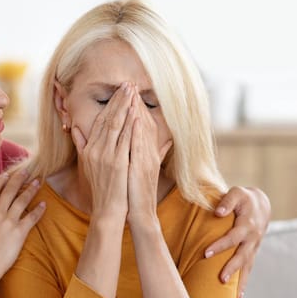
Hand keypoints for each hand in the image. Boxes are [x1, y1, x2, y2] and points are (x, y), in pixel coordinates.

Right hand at [0, 170, 45, 284]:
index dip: (1, 180)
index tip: (7, 174)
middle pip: (9, 191)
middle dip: (19, 178)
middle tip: (27, 170)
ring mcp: (8, 222)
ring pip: (21, 201)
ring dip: (31, 190)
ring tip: (38, 182)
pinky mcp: (19, 233)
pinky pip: (30, 218)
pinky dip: (38, 210)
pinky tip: (44, 204)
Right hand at [70, 82, 134, 220]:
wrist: (107, 210)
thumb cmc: (101, 189)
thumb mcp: (87, 165)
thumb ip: (81, 145)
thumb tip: (74, 128)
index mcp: (89, 148)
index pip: (100, 121)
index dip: (110, 104)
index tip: (118, 91)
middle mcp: (96, 149)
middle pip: (107, 118)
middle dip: (118, 99)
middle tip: (128, 83)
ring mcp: (106, 156)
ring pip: (116, 125)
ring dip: (125, 106)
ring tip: (132, 91)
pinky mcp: (117, 163)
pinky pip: (124, 139)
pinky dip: (129, 125)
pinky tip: (135, 112)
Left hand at [127, 85, 171, 226]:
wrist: (140, 213)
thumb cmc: (138, 192)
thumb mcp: (146, 168)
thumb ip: (155, 152)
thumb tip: (167, 140)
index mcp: (147, 151)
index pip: (142, 124)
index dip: (136, 107)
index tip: (129, 91)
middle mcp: (148, 152)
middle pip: (143, 122)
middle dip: (135, 103)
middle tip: (129, 84)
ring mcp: (146, 159)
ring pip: (142, 130)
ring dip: (137, 111)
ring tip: (131, 93)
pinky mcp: (141, 167)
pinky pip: (140, 146)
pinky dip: (137, 131)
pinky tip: (134, 118)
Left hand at [204, 186, 270, 297]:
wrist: (261, 205)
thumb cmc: (243, 198)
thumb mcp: (237, 192)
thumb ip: (227, 201)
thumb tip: (217, 212)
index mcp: (248, 224)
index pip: (233, 237)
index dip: (220, 245)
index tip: (205, 253)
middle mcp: (253, 238)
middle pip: (242, 256)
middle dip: (232, 268)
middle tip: (221, 279)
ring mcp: (254, 247)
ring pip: (248, 266)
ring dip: (241, 281)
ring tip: (234, 296)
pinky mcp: (252, 252)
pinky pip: (249, 269)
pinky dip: (244, 283)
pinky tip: (239, 297)